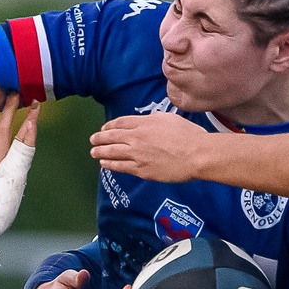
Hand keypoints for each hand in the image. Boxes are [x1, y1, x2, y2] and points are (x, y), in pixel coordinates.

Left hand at [89, 111, 207, 182]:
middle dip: (99, 138)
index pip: (120, 123)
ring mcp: (137, 155)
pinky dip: (110, 164)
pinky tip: (104, 164)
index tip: (104, 128)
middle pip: (112, 137)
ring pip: (112, 153)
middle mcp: (137, 138)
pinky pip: (121, 167)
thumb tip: (147, 121)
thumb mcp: (170, 118)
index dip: (109, 126)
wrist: (196, 154)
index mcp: (144, 123)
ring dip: (100, 152)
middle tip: (93, 140)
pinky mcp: (141, 170)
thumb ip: (154, 119)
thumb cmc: (188, 135)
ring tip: (94, 153)